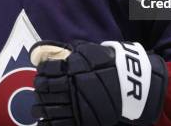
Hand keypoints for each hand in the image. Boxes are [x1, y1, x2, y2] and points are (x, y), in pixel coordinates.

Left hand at [30, 40, 167, 125]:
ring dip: (40, 108)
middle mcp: (71, 86)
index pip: (47, 70)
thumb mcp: (89, 51)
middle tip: (40, 89)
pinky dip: (50, 123)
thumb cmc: (110, 64)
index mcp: (71, 68)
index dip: (42, 72)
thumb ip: (70, 53)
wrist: (131, 83)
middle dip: (40, 89)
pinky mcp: (82, 119)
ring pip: (49, 108)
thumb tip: (51, 51)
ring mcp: (76, 104)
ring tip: (39, 108)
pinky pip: (60, 124)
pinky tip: (45, 122)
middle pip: (45, 89)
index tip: (41, 74)